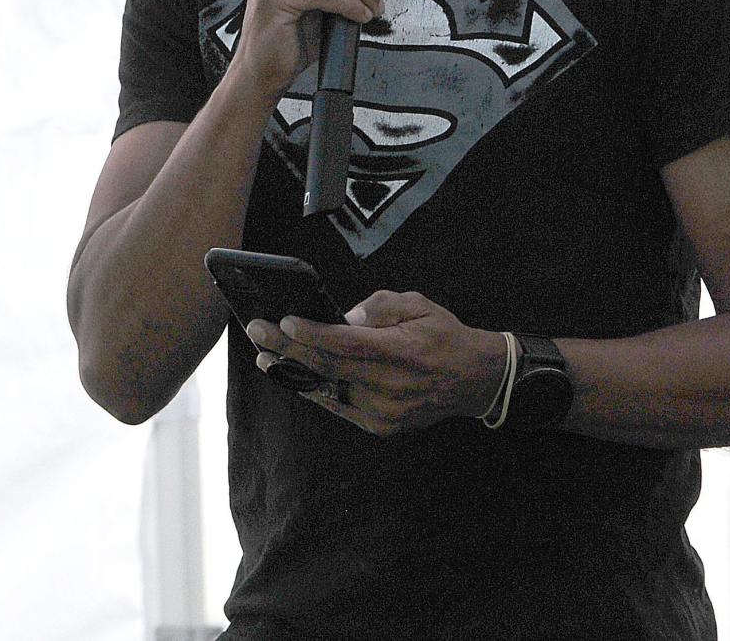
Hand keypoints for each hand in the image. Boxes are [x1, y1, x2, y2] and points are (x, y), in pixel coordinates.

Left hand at [246, 292, 507, 436]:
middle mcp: (390, 386)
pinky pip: (338, 405)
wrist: (473, 379)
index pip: (347, 344)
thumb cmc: (443, 334)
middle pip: (329, 366)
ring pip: (328, 390)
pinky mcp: (380, 426)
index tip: (283, 322)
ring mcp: (384, 411)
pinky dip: (314, 389)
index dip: (312, 334)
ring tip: (264, 356)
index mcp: (402, 352)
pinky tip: (293, 375)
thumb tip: (343, 318)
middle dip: (288, 349)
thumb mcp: (418, 304)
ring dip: (293, 372)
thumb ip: (380, 307)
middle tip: (257, 331)